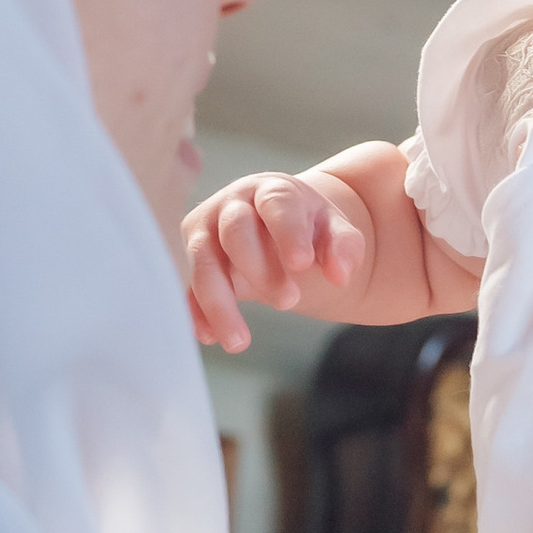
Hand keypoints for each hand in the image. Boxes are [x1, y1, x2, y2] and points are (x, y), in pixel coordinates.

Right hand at [185, 173, 366, 351]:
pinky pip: (189, 287)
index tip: (302, 264)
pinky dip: (196, 312)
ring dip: (219, 303)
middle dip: (259, 268)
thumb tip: (340, 275)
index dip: (287, 233)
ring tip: (240, 342)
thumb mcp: (334, 229)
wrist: (276, 224)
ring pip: (203, 263)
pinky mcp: (195, 262)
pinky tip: (210, 337)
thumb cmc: (306, 225)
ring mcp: (207, 231)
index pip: (275, 205)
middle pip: (235, 231)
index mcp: (271, 190)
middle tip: (289, 302)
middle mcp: (232, 205)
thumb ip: (344, 246)